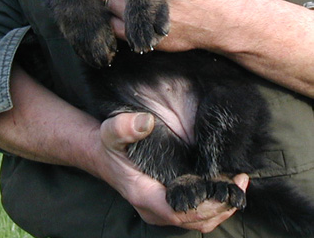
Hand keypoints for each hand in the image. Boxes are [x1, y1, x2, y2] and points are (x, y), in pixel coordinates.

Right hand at [90, 111, 248, 231]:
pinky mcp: (168, 201)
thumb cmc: (109, 144)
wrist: (102, 154)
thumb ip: (125, 127)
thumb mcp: (112, 131)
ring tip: (239, 185)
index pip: (180, 213)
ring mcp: (162, 208)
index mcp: (144, 194)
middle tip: (241, 183)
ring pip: (197, 221)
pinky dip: (213, 204)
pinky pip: (195, 212)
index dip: (207, 206)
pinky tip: (225, 185)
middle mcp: (155, 208)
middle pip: (195, 221)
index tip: (227, 187)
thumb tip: (146, 122)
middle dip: (222, 207)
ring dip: (221, 207)